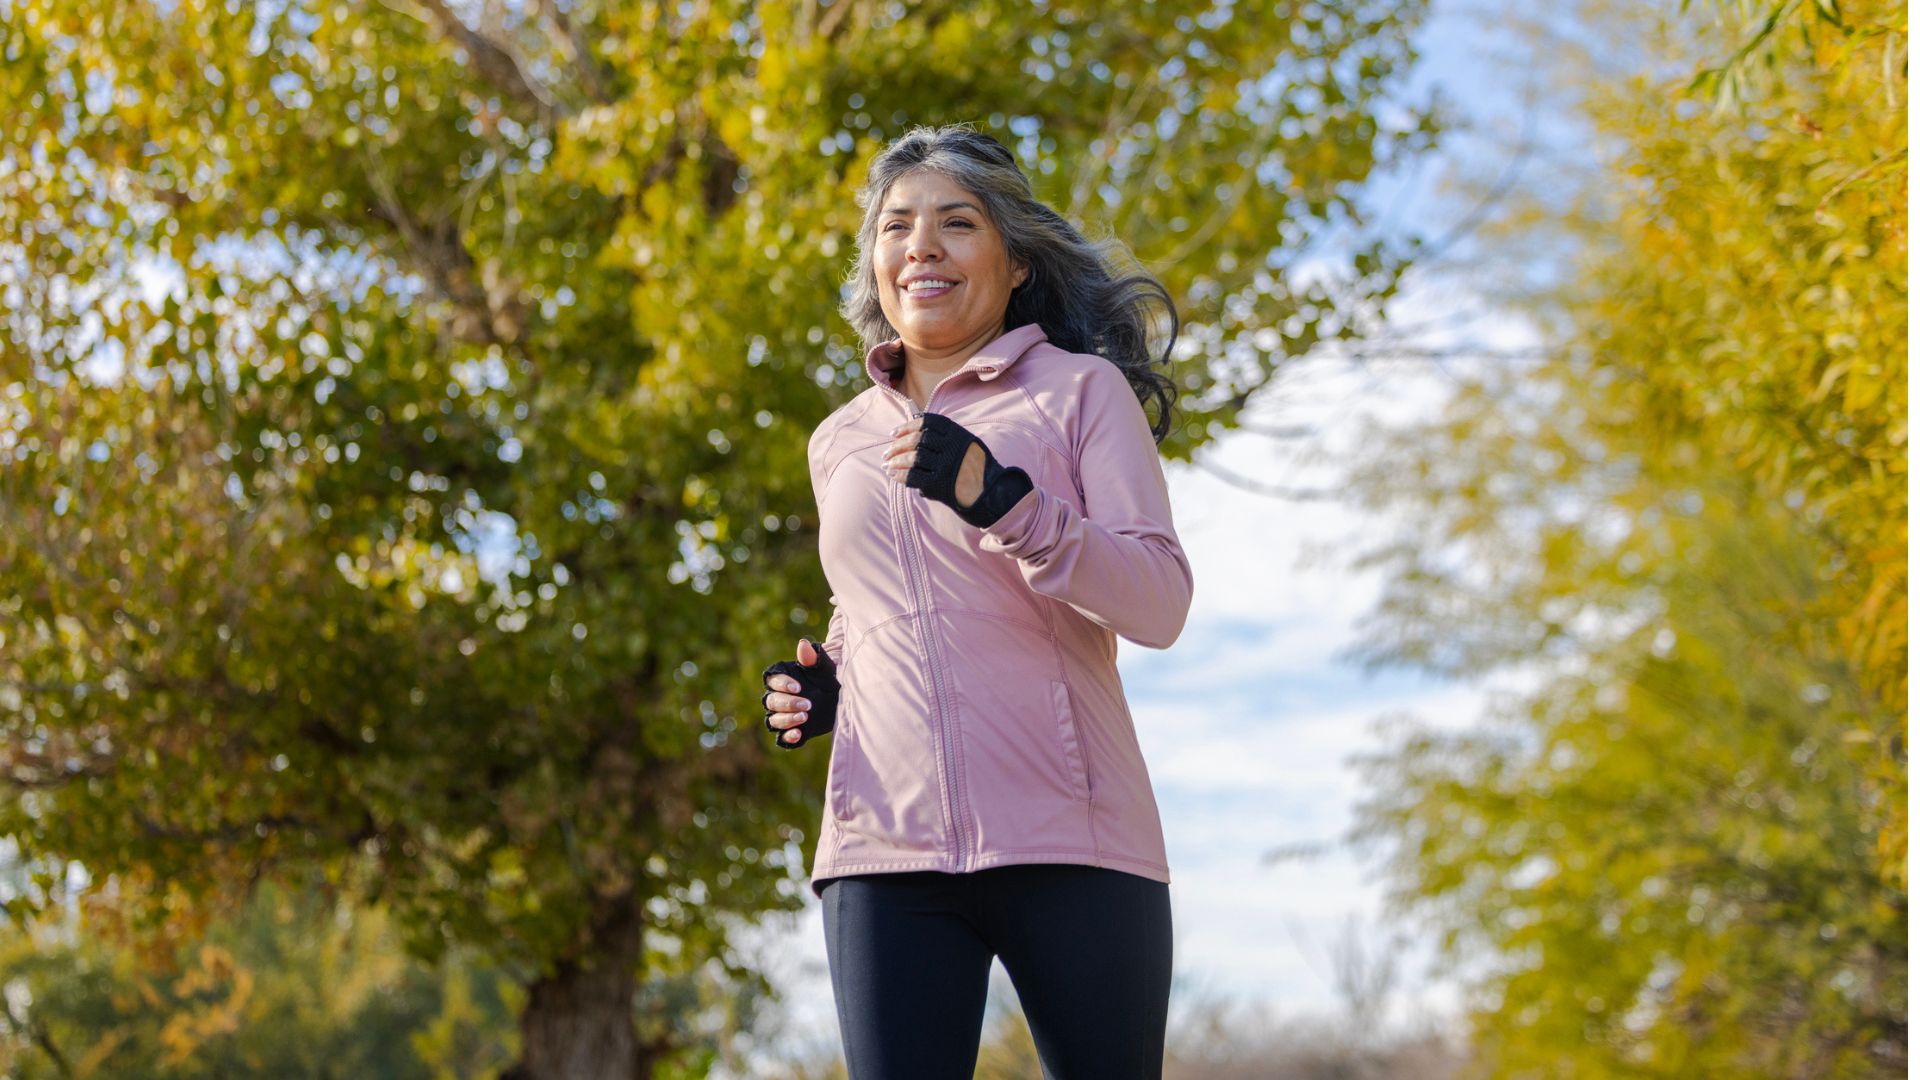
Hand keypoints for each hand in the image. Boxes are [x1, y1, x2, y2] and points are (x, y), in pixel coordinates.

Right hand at [762, 637, 839, 748]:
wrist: (841, 700)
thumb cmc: (829, 680)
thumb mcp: (824, 669)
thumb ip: (812, 659)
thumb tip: (803, 644)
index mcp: (782, 680)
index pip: (772, 681)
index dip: (782, 684)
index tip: (798, 687)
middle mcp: (779, 698)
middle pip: (771, 701)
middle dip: (787, 703)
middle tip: (807, 704)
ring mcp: (784, 716)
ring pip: (774, 720)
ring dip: (786, 720)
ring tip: (804, 717)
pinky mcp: (792, 730)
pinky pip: (782, 738)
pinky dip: (788, 737)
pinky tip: (798, 734)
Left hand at [881, 412, 1034, 528]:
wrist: (992, 495)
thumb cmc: (978, 469)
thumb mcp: (969, 445)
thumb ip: (947, 438)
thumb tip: (916, 432)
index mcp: (958, 435)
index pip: (928, 422)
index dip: (908, 426)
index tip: (894, 432)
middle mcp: (952, 448)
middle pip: (917, 439)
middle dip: (898, 445)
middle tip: (887, 452)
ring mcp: (946, 466)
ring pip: (913, 458)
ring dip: (896, 461)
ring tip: (887, 465)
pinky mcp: (940, 485)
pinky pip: (914, 477)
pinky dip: (901, 476)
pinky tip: (894, 476)